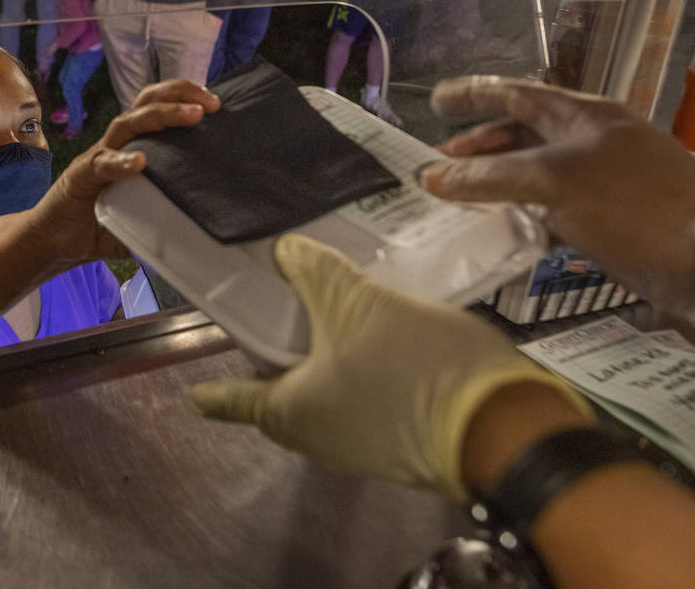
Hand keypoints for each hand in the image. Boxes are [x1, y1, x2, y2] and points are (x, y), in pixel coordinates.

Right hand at [31, 79, 219, 261]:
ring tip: (192, 116)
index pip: (156, 108)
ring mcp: (97, 157)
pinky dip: (121, 162)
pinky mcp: (80, 177)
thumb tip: (205, 229)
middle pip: (145, 103)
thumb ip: (167, 215)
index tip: (216, 103)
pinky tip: (139, 162)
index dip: (184, 98)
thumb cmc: (99, 226)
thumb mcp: (143, 218)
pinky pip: (102, 164)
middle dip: (179, 95)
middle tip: (211, 104)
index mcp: (131, 147)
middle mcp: (116, 144)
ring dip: (162, 116)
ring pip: (128, 123)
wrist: (55, 243)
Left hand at [189, 235, 590, 499]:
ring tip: (324, 308)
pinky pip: (365, 396)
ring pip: (328, 394)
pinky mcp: (405, 435)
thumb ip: (314, 274)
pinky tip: (374, 329)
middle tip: (272, 314)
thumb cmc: (408, 366)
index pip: (235, 401)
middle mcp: (321, 438)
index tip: (191, 394)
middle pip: (284, 395)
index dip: (213, 392)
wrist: (502, 423)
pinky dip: (358, 365)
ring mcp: (365, 443)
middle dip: (276, 358)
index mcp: (292, 413)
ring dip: (322, 357)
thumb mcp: (355, 304)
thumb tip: (284, 252)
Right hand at [419, 76, 694, 323]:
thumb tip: (433, 177)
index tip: (435, 103)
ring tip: (460, 201)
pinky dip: (524, 214)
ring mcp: (601, 179)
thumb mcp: (553, 182)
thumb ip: (490, 178)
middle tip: (438, 167)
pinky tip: (503, 231)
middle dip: (479, 148)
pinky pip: (553, 207)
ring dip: (497, 185)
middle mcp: (590, 140)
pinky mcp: (609, 216)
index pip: (515, 94)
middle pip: (523, 134)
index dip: (473, 95)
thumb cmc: (633, 203)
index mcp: (582, 115)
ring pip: (536, 174)